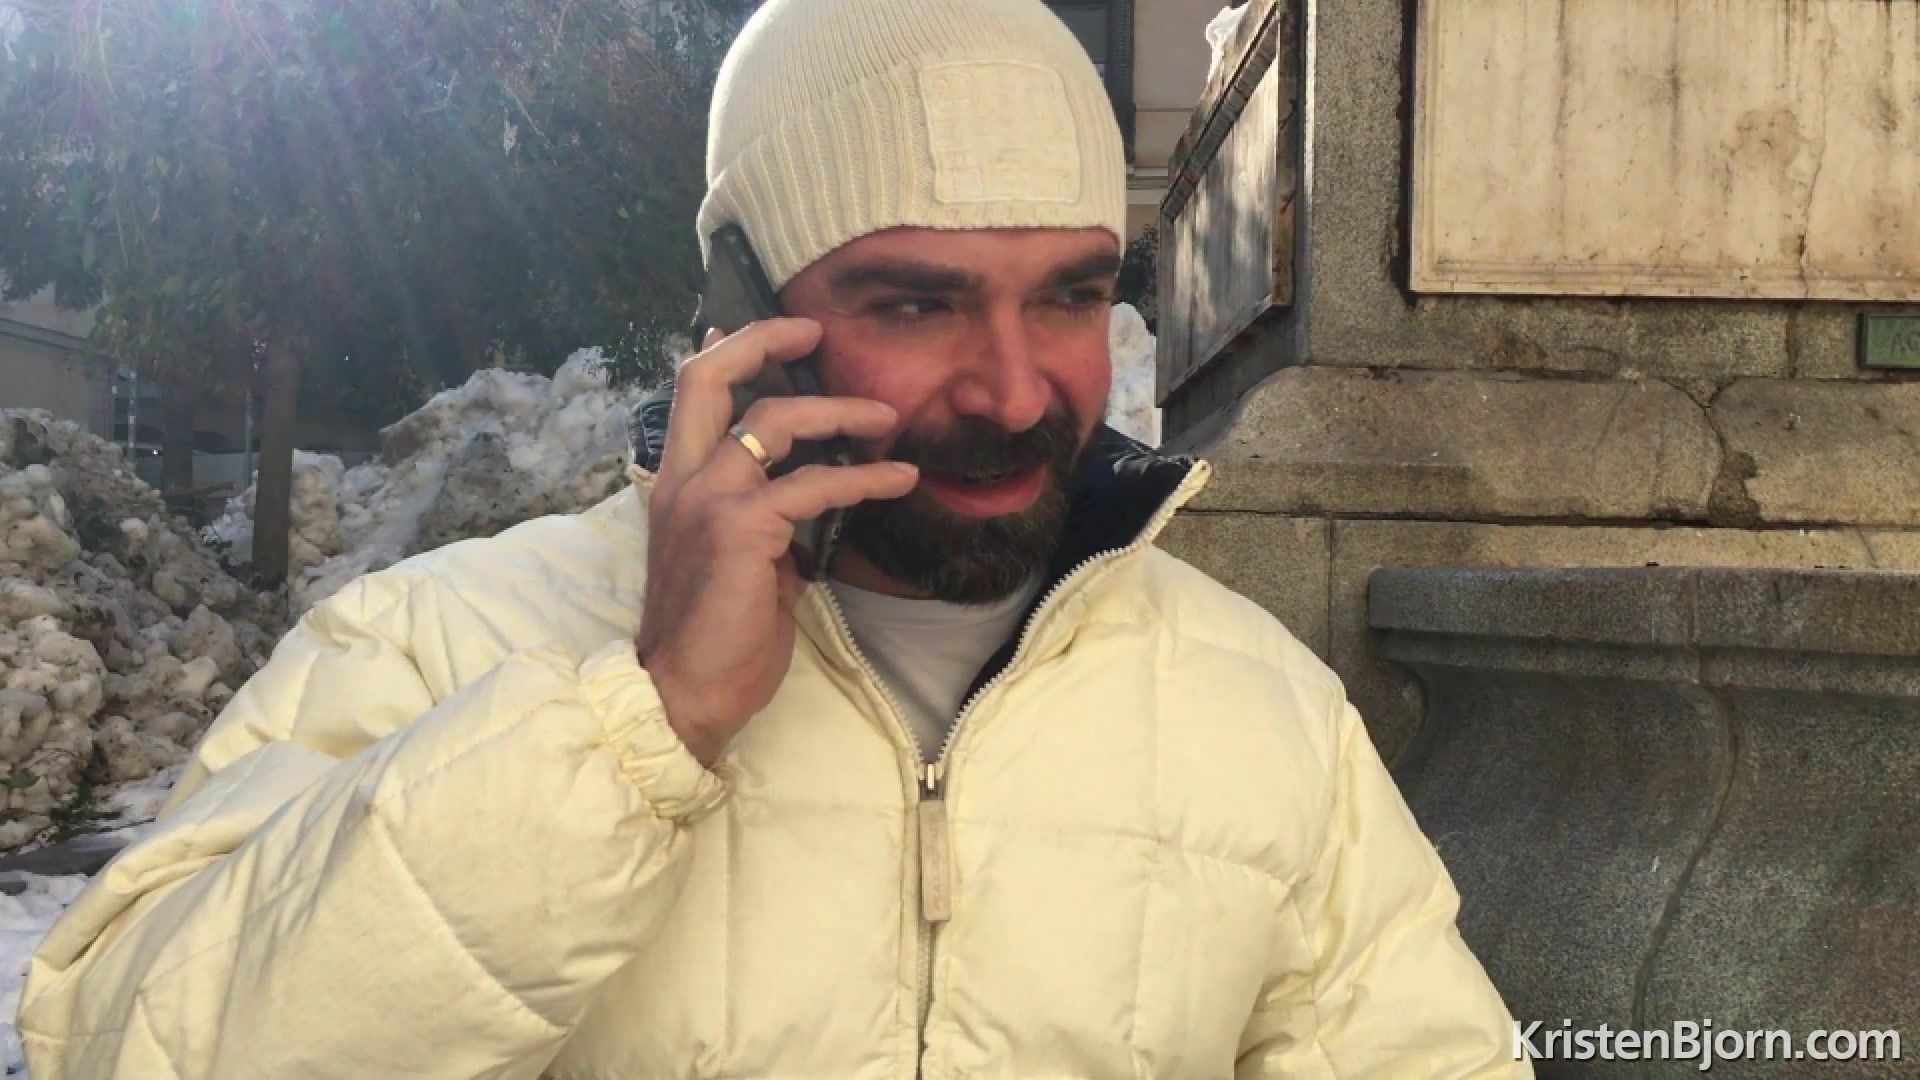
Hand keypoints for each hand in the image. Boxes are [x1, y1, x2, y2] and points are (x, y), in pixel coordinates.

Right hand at [634, 318, 917, 766]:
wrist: (686, 692)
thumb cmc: (715, 636)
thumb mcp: (739, 562)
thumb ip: (765, 520)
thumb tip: (810, 500)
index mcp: (675, 485)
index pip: (690, 393)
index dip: (730, 351)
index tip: (772, 331)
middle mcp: (683, 481)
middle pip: (708, 378)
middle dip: (764, 341)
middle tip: (817, 333)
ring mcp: (708, 500)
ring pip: (775, 420)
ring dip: (840, 411)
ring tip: (887, 419)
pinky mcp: (742, 528)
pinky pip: (814, 484)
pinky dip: (864, 477)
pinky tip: (898, 479)